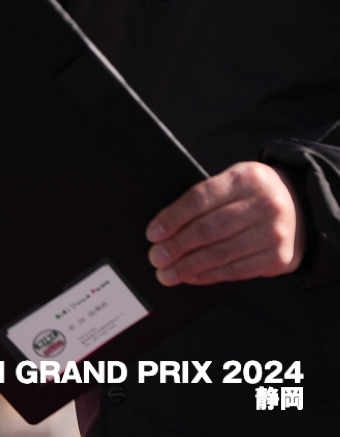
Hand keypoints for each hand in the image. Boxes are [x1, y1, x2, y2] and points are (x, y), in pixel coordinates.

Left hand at [146, 161, 304, 284]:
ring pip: (221, 253)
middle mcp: (264, 205)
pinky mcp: (280, 258)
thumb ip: (206, 198)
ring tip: (167, 273)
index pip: (199, 199)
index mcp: (245, 178)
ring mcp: (275, 233)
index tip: (152, 233)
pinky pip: (237, 270)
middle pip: (208, 230)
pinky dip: (209, 276)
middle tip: (155, 257)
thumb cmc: (252, 193)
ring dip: (188, 267)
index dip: (172, 218)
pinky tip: (191, 277)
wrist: (301, 206)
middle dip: (176, 247)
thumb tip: (163, 227)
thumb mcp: (233, 182)